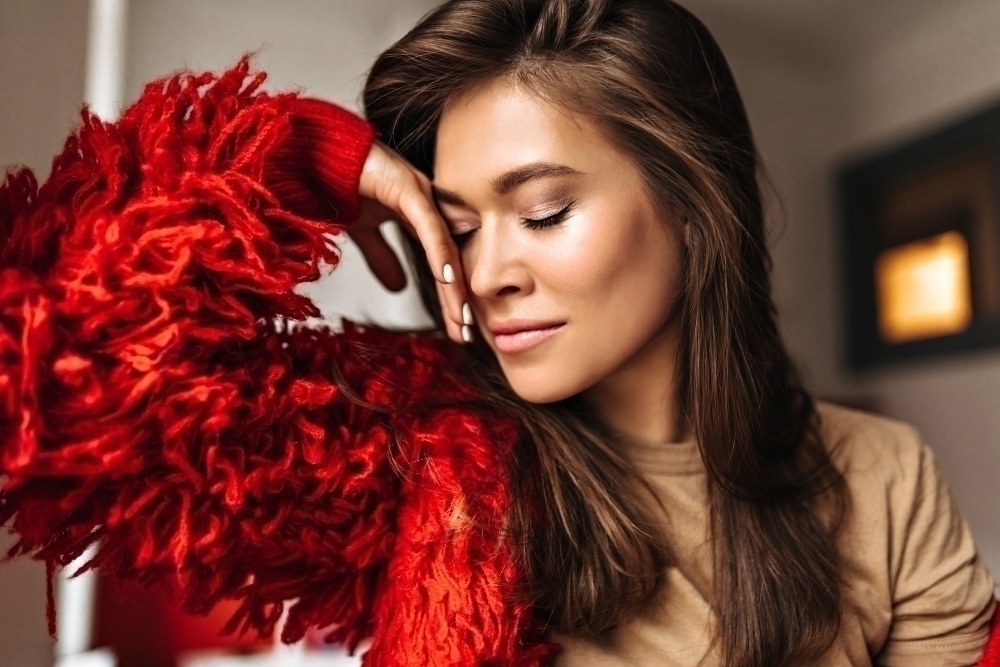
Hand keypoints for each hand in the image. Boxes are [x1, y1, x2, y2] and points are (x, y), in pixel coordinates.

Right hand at [354, 141, 470, 343]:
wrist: (317, 154)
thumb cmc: (340, 183)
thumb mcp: (364, 232)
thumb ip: (382, 257)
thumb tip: (398, 286)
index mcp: (420, 215)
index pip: (443, 262)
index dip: (451, 295)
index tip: (456, 326)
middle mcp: (429, 205)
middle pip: (450, 258)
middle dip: (458, 299)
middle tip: (465, 332)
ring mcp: (421, 195)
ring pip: (445, 248)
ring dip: (453, 286)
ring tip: (460, 317)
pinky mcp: (408, 188)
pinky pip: (429, 226)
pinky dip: (438, 253)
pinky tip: (446, 278)